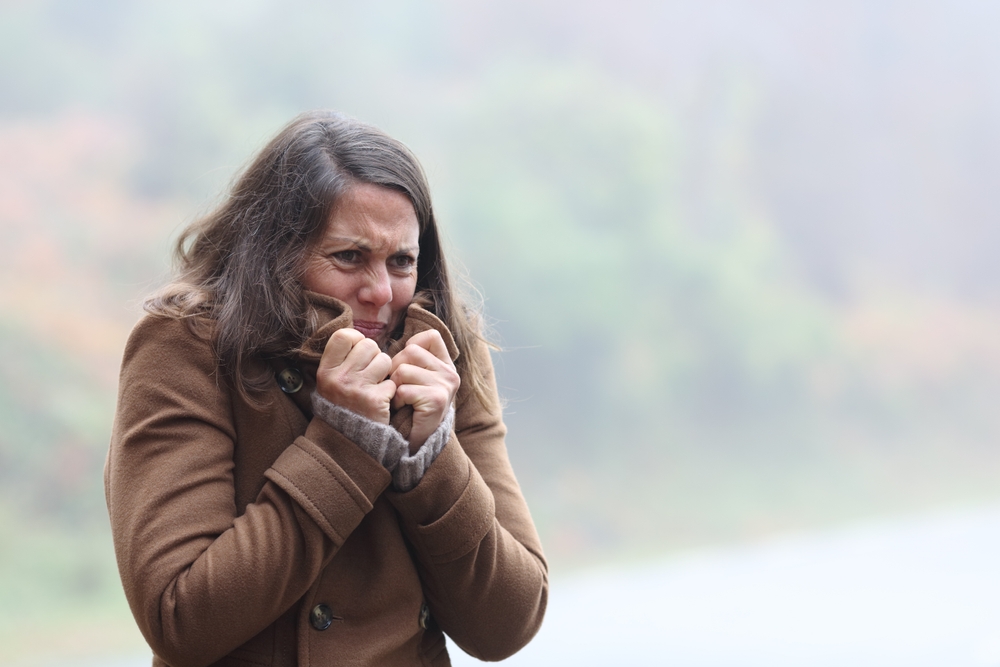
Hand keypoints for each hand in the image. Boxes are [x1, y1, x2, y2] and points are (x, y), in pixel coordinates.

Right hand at [316, 328, 395, 423]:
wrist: (346, 442)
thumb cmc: (342, 405)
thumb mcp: (331, 381)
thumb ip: (341, 359)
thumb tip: (358, 336)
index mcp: (326, 370)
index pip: (344, 335)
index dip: (356, 339)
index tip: (359, 352)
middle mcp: (339, 378)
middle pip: (369, 345)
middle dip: (374, 356)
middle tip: (370, 373)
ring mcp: (356, 389)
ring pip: (384, 360)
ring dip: (385, 372)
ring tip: (376, 385)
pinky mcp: (374, 400)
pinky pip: (391, 381)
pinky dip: (390, 391)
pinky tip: (381, 400)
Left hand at [389, 330, 460, 452]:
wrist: (418, 443)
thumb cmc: (410, 408)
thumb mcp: (416, 379)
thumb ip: (412, 359)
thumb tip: (384, 341)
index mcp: (445, 365)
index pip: (430, 337)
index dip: (411, 345)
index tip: (406, 364)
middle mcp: (450, 373)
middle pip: (411, 351)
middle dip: (396, 369)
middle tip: (399, 388)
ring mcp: (445, 386)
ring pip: (403, 370)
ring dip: (394, 386)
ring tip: (400, 400)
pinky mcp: (437, 400)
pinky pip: (403, 389)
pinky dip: (397, 401)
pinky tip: (403, 409)